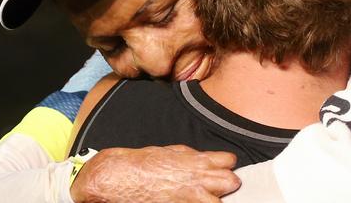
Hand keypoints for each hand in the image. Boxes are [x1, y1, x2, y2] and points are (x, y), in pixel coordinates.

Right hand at [71, 145, 239, 202]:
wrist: (118, 178)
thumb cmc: (140, 164)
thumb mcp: (170, 152)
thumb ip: (191, 157)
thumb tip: (203, 159)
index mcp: (196, 162)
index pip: (229, 161)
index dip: (225, 166)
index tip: (221, 169)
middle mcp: (198, 181)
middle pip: (232, 182)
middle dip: (226, 184)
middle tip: (216, 188)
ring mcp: (191, 199)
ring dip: (215, 201)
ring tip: (205, 199)